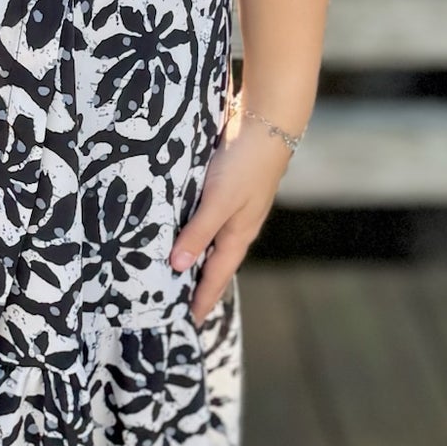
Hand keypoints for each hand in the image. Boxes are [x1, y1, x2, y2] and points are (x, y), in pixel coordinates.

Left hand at [170, 111, 293, 322]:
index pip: (215, 276)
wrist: (268, 123)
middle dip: (199, 284)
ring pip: (212, 242)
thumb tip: (178, 267)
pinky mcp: (228, 190)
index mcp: (238, 235)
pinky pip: (209, 220)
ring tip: (178, 273)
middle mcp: (237, 226)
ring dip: (197, 258)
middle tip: (179, 304)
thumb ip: (198, 232)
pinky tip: (184, 228)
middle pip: (215, 263)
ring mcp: (235, 208)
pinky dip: (197, 232)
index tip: (188, 321)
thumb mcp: (218, 201)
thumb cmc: (244, 164)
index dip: (201, 299)